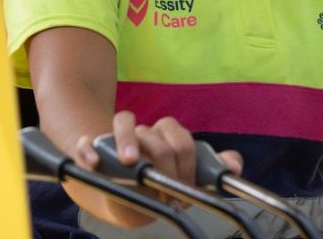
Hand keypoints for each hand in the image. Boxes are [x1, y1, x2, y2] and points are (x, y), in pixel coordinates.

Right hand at [72, 112, 242, 216]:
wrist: (129, 200)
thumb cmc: (162, 184)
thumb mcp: (187, 179)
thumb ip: (213, 169)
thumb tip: (234, 167)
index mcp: (168, 136)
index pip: (180, 137)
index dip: (186, 161)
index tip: (186, 186)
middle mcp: (144, 133)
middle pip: (155, 132)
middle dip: (164, 161)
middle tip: (165, 188)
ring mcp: (118, 139)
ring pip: (124, 122)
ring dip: (128, 140)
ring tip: (131, 162)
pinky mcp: (93, 150)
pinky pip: (87, 142)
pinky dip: (89, 148)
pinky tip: (95, 161)